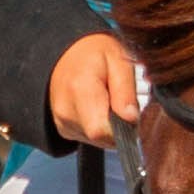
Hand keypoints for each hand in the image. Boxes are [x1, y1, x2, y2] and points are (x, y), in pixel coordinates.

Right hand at [46, 30, 143, 148]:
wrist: (67, 53)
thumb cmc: (95, 54)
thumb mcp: (118, 60)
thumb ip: (125, 89)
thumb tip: (131, 118)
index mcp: (80, 89)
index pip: (101, 130)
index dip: (122, 128)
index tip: (130, 112)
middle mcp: (65, 110)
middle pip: (101, 137)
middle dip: (118, 127)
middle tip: (121, 103)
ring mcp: (62, 122)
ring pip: (97, 140)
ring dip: (110, 127)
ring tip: (108, 101)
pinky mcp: (63, 129)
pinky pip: (90, 138)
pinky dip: (100, 127)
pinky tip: (99, 108)